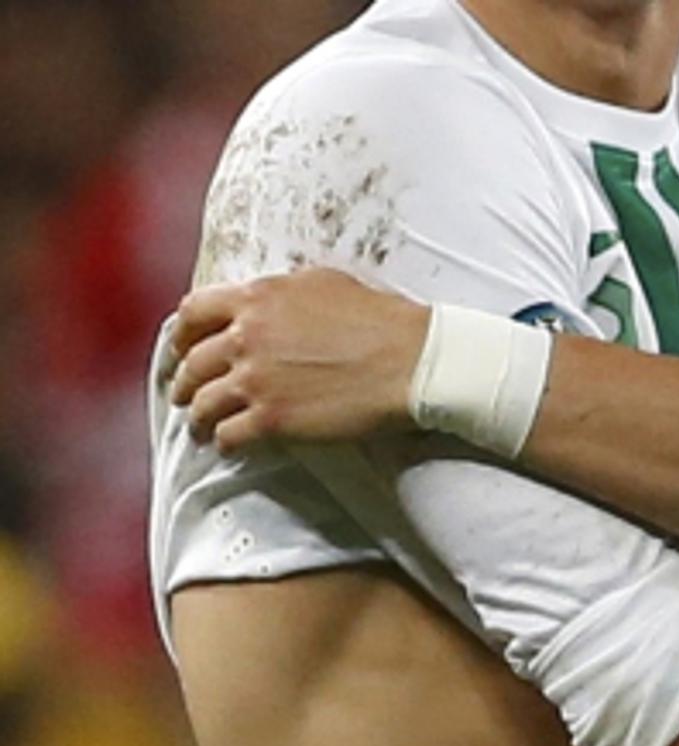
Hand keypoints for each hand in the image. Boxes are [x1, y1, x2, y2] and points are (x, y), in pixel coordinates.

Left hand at [168, 269, 429, 452]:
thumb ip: (283, 292)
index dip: (182, 334)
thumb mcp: (325, 282)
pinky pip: (229, 435)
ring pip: (203, 403)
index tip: (183, 348)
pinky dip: (225, 442)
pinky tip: (231, 444)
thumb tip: (267, 302)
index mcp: (257, 298)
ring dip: (199, 417)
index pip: (193, 312)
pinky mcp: (272, 419)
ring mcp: (256, 380)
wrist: (411, 360)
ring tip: (202, 427)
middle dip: (184, 382)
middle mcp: (246, 337)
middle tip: (185, 394)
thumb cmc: (381, 320)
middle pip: (192, 364)